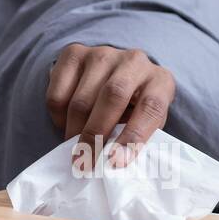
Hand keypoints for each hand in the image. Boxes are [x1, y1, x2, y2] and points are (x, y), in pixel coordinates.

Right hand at [45, 43, 175, 167]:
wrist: (117, 74)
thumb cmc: (135, 109)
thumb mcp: (146, 123)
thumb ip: (138, 140)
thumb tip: (115, 165)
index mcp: (160, 80)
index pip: (151, 107)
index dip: (134, 136)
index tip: (116, 162)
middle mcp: (134, 61)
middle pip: (112, 96)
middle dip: (95, 135)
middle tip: (85, 162)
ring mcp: (102, 54)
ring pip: (81, 99)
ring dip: (74, 131)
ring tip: (75, 150)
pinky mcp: (74, 54)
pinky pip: (58, 93)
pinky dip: (58, 118)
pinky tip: (67, 124)